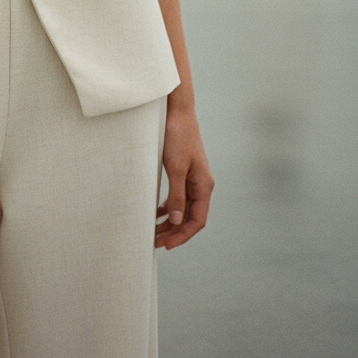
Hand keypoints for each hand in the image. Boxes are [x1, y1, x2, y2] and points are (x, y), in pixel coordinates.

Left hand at [154, 102, 213, 249]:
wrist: (177, 112)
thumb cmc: (177, 137)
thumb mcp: (175, 168)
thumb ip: (176, 195)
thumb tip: (176, 221)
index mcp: (204, 185)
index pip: (197, 220)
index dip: (182, 235)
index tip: (166, 245)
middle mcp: (201, 185)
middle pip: (189, 217)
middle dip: (173, 232)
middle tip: (155, 243)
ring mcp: (192, 179)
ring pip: (182, 208)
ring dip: (169, 221)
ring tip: (153, 232)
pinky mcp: (183, 172)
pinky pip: (177, 197)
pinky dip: (167, 207)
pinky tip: (156, 214)